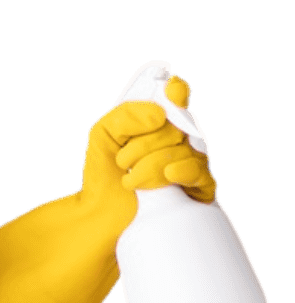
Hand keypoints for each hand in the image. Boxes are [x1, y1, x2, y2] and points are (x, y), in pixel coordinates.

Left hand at [80, 75, 215, 235]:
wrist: (102, 212)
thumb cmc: (103, 171)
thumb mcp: (104, 134)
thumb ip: (125, 115)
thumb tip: (160, 113)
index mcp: (157, 120)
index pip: (176, 94)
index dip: (176, 90)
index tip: (170, 93)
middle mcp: (178, 137)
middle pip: (177, 126)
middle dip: (144, 143)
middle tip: (122, 161)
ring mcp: (189, 161)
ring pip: (185, 150)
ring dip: (152, 164)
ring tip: (130, 179)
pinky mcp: (198, 187)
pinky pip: (200, 173)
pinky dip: (183, 171)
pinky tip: (169, 177)